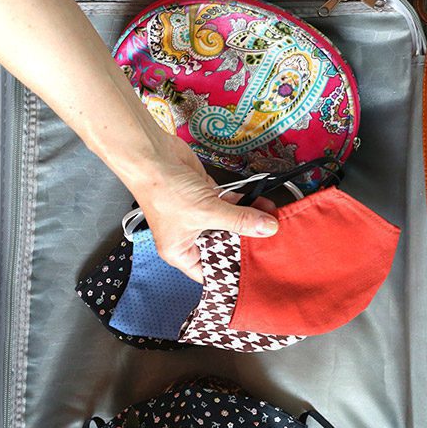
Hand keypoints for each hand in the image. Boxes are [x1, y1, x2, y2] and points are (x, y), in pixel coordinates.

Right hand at [125, 134, 278, 282]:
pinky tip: (265, 206)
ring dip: (252, 221)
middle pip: (227, 246)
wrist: (152, 154)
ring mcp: (201, 216)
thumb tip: (267, 228)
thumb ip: (239, 220)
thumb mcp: (206, 212)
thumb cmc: (162, 189)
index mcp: (181, 253)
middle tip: (272, 245)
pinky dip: (248, 204)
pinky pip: (233, 205)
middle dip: (248, 243)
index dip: (233, 273)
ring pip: (233, 224)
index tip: (258, 271)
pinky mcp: (209, 196)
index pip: (212, 272)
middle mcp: (191, 237)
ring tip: (275, 222)